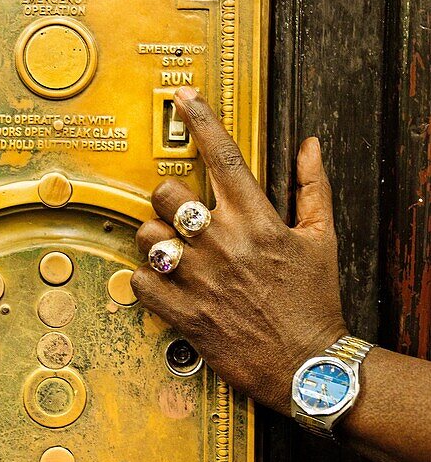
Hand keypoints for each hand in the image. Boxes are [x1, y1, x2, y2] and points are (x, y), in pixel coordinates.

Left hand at [132, 86, 347, 415]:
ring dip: (154, 241)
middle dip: (168, 201)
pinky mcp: (184, 313)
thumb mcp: (322, 238)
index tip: (183, 96)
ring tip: (173, 254)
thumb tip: (310, 144)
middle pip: (166, 193)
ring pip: (146, 236)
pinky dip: (145, 280)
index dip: (200, 119)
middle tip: (180, 218)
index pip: (223, 155)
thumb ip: (312, 186)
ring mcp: (199, 279)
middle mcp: (222, 242)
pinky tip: (164, 284)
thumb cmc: (314, 301)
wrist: (307, 365)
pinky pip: (140, 282)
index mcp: (256, 219)